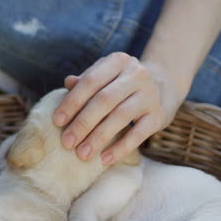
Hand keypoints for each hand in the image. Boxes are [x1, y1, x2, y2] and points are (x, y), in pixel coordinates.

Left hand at [54, 52, 180, 164]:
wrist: (163, 87)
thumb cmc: (120, 83)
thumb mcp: (104, 77)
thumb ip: (85, 81)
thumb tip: (68, 83)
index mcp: (117, 62)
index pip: (90, 81)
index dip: (72, 102)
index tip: (57, 121)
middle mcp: (136, 74)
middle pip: (104, 100)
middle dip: (83, 123)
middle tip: (67, 142)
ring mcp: (150, 94)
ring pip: (120, 117)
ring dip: (98, 137)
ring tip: (82, 154)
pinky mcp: (159, 115)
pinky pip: (138, 134)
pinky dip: (121, 147)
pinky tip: (105, 159)